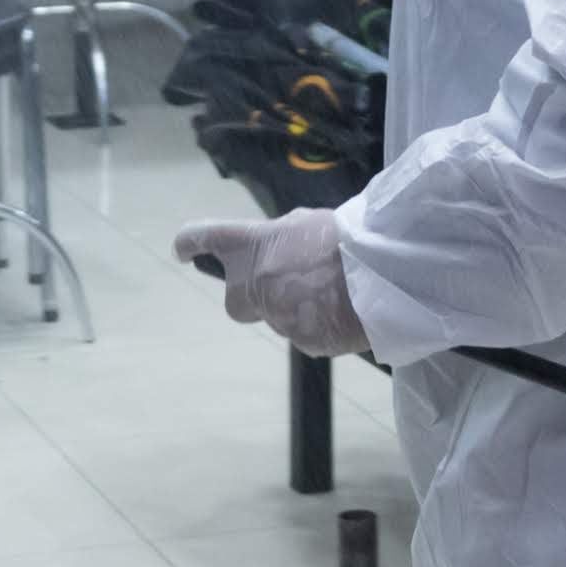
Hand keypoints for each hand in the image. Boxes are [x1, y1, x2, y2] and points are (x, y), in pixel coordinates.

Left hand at [173, 209, 369, 357]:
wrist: (383, 271)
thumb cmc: (347, 238)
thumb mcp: (306, 224)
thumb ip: (282, 240)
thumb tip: (281, 252)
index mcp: (253, 245)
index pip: (205, 238)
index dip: (189, 243)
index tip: (183, 251)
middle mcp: (255, 284)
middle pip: (236, 304)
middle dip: (254, 299)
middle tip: (287, 288)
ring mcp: (277, 317)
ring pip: (280, 319)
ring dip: (300, 310)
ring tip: (337, 292)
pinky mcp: (304, 342)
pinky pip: (308, 336)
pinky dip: (322, 327)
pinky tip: (346, 310)